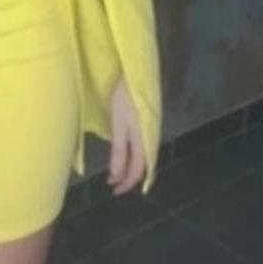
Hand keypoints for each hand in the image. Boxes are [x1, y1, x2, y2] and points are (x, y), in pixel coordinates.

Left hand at [107, 76, 146, 194]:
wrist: (134, 73)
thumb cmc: (123, 98)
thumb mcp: (118, 125)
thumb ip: (119, 151)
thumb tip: (116, 175)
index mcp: (143, 140)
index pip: (138, 169)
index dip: (127, 182)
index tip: (114, 190)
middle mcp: (149, 138)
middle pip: (142, 165)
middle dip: (128, 178)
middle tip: (113, 185)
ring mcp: (149, 130)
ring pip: (143, 156)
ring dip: (130, 168)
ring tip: (116, 173)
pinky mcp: (146, 122)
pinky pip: (142, 146)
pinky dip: (133, 156)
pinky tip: (126, 154)